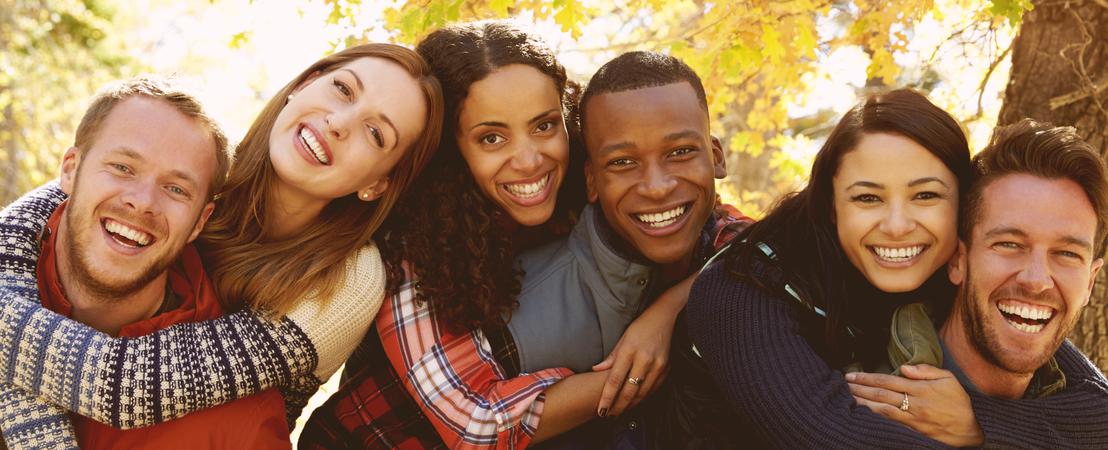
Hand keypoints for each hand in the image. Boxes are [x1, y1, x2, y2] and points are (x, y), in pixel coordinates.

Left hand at [592, 276, 693, 416]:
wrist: (666, 317)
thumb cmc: (641, 325)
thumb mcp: (623, 337)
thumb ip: (611, 356)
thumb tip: (596, 370)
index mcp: (630, 350)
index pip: (615, 379)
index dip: (607, 397)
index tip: (600, 409)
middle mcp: (644, 359)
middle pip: (629, 390)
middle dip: (618, 406)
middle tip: (608, 415)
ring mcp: (658, 365)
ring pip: (642, 393)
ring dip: (630, 405)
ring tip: (620, 411)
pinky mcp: (667, 368)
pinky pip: (654, 388)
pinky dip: (644, 397)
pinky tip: (636, 401)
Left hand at [846, 364, 983, 446]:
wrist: (969, 430)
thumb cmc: (959, 403)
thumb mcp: (949, 380)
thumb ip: (926, 371)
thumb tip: (905, 367)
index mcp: (920, 389)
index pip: (887, 380)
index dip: (867, 377)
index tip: (852, 375)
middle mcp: (913, 403)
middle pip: (880, 394)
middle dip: (859, 388)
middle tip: (842, 384)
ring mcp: (911, 418)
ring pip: (880, 408)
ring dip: (862, 402)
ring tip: (846, 396)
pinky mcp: (911, 428)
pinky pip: (889, 420)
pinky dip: (873, 415)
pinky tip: (862, 411)